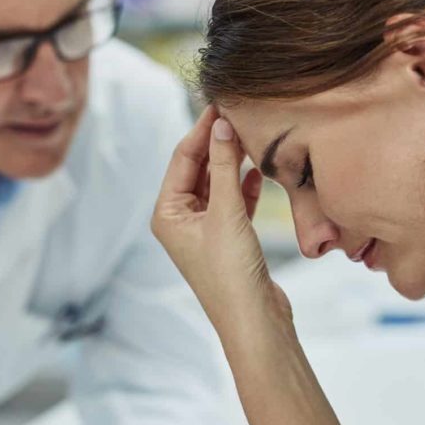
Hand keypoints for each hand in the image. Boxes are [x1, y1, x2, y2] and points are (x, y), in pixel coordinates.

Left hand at [150, 105, 288, 338]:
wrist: (255, 322)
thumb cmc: (231, 274)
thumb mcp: (226, 213)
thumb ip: (224, 167)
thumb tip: (222, 125)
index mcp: (167, 214)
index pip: (182, 159)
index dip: (201, 129)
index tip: (219, 102)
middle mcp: (181, 220)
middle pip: (198, 168)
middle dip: (217, 142)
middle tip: (239, 112)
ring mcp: (205, 230)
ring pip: (217, 183)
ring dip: (233, 161)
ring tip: (251, 134)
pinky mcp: (228, 238)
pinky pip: (232, 201)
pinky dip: (243, 184)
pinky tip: (257, 169)